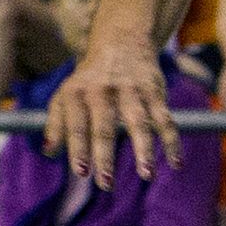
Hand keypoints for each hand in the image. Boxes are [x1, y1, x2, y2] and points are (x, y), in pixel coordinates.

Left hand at [44, 35, 180, 189]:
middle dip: (104, 156)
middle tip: (105, 183)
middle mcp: (101, 91)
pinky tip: (176, 163)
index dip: (77, 148)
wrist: (121, 43)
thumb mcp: (66, 95)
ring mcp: (130, 91)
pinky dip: (171, 141)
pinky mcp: (154, 92)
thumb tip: (49, 152)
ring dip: (143, 149)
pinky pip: (165, 119)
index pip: (76, 125)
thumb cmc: (89, 80)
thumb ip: (56, 123)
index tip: (81, 173)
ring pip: (138, 123)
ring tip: (147, 175)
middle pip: (104, 127)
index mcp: (76, 93)